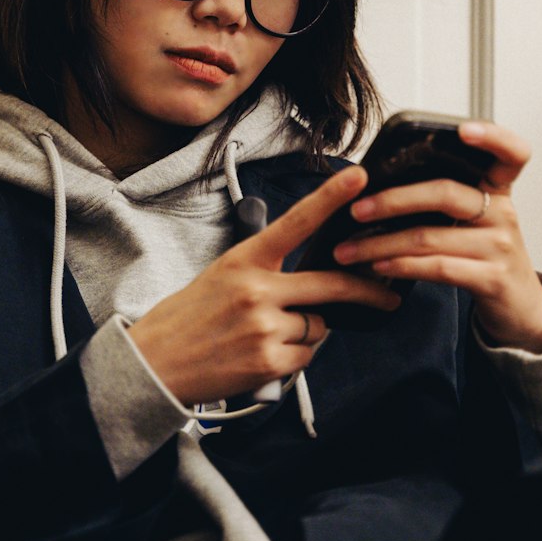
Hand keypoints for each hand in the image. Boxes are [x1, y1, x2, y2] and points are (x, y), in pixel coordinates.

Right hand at [127, 167, 400, 403]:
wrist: (154, 363)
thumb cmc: (189, 317)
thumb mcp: (223, 276)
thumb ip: (268, 273)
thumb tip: (316, 285)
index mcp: (245, 260)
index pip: (295, 222)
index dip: (331, 198)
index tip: (360, 178)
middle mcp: (257, 290)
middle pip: (331, 284)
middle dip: (366, 291)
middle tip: (387, 294)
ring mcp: (264, 327)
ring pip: (318, 326)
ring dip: (306, 332)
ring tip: (266, 335)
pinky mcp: (269, 362)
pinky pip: (306, 356)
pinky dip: (293, 357)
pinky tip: (262, 355)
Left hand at [332, 121, 541, 352]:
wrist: (520, 308)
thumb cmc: (486, 257)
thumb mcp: (476, 222)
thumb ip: (446, 200)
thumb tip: (380, 187)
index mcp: (498, 192)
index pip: (511, 154)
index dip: (492, 137)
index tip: (462, 130)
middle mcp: (503, 214)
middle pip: (445, 193)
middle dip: (392, 201)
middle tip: (356, 210)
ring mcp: (500, 247)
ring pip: (430, 236)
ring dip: (381, 244)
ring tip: (350, 250)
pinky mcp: (492, 278)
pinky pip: (439, 267)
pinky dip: (402, 266)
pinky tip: (380, 267)